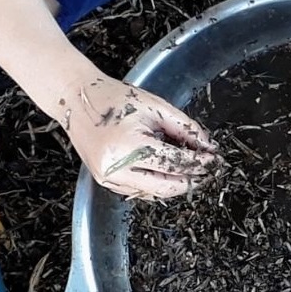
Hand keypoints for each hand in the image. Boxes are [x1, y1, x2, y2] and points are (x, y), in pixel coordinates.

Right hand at [58, 75, 217, 198]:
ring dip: (174, 184)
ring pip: (153, 193)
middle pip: (166, 186)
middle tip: (206, 172)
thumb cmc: (113, 98)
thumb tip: (207, 146)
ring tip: (189, 170)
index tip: (214, 161)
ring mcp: (108, 177)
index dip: (199, 163)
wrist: (76, 99)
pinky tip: (166, 172)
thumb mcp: (155, 107)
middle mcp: (116, 168)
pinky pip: (138, 190)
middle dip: (190, 180)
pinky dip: (156, 184)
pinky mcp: (104, 181)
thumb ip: (184, 128)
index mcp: (130, 146)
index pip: (175, 162)